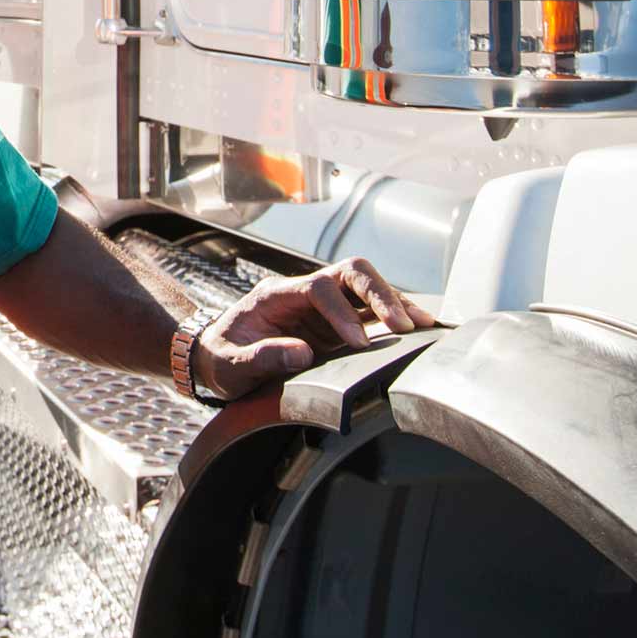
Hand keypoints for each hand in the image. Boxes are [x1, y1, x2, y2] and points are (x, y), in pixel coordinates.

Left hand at [194, 257, 433, 401]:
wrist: (213, 359)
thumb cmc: (219, 359)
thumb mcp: (229, 364)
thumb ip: (260, 357)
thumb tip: (302, 353)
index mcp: (275, 295)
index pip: (317, 288)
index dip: (341, 312)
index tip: (358, 343)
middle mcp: (303, 294)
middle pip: (349, 274)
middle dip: (380, 294)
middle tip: (402, 326)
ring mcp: (322, 308)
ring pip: (366, 290)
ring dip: (395, 304)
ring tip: (424, 327)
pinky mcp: (335, 325)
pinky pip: (371, 314)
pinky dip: (395, 319)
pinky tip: (418, 332)